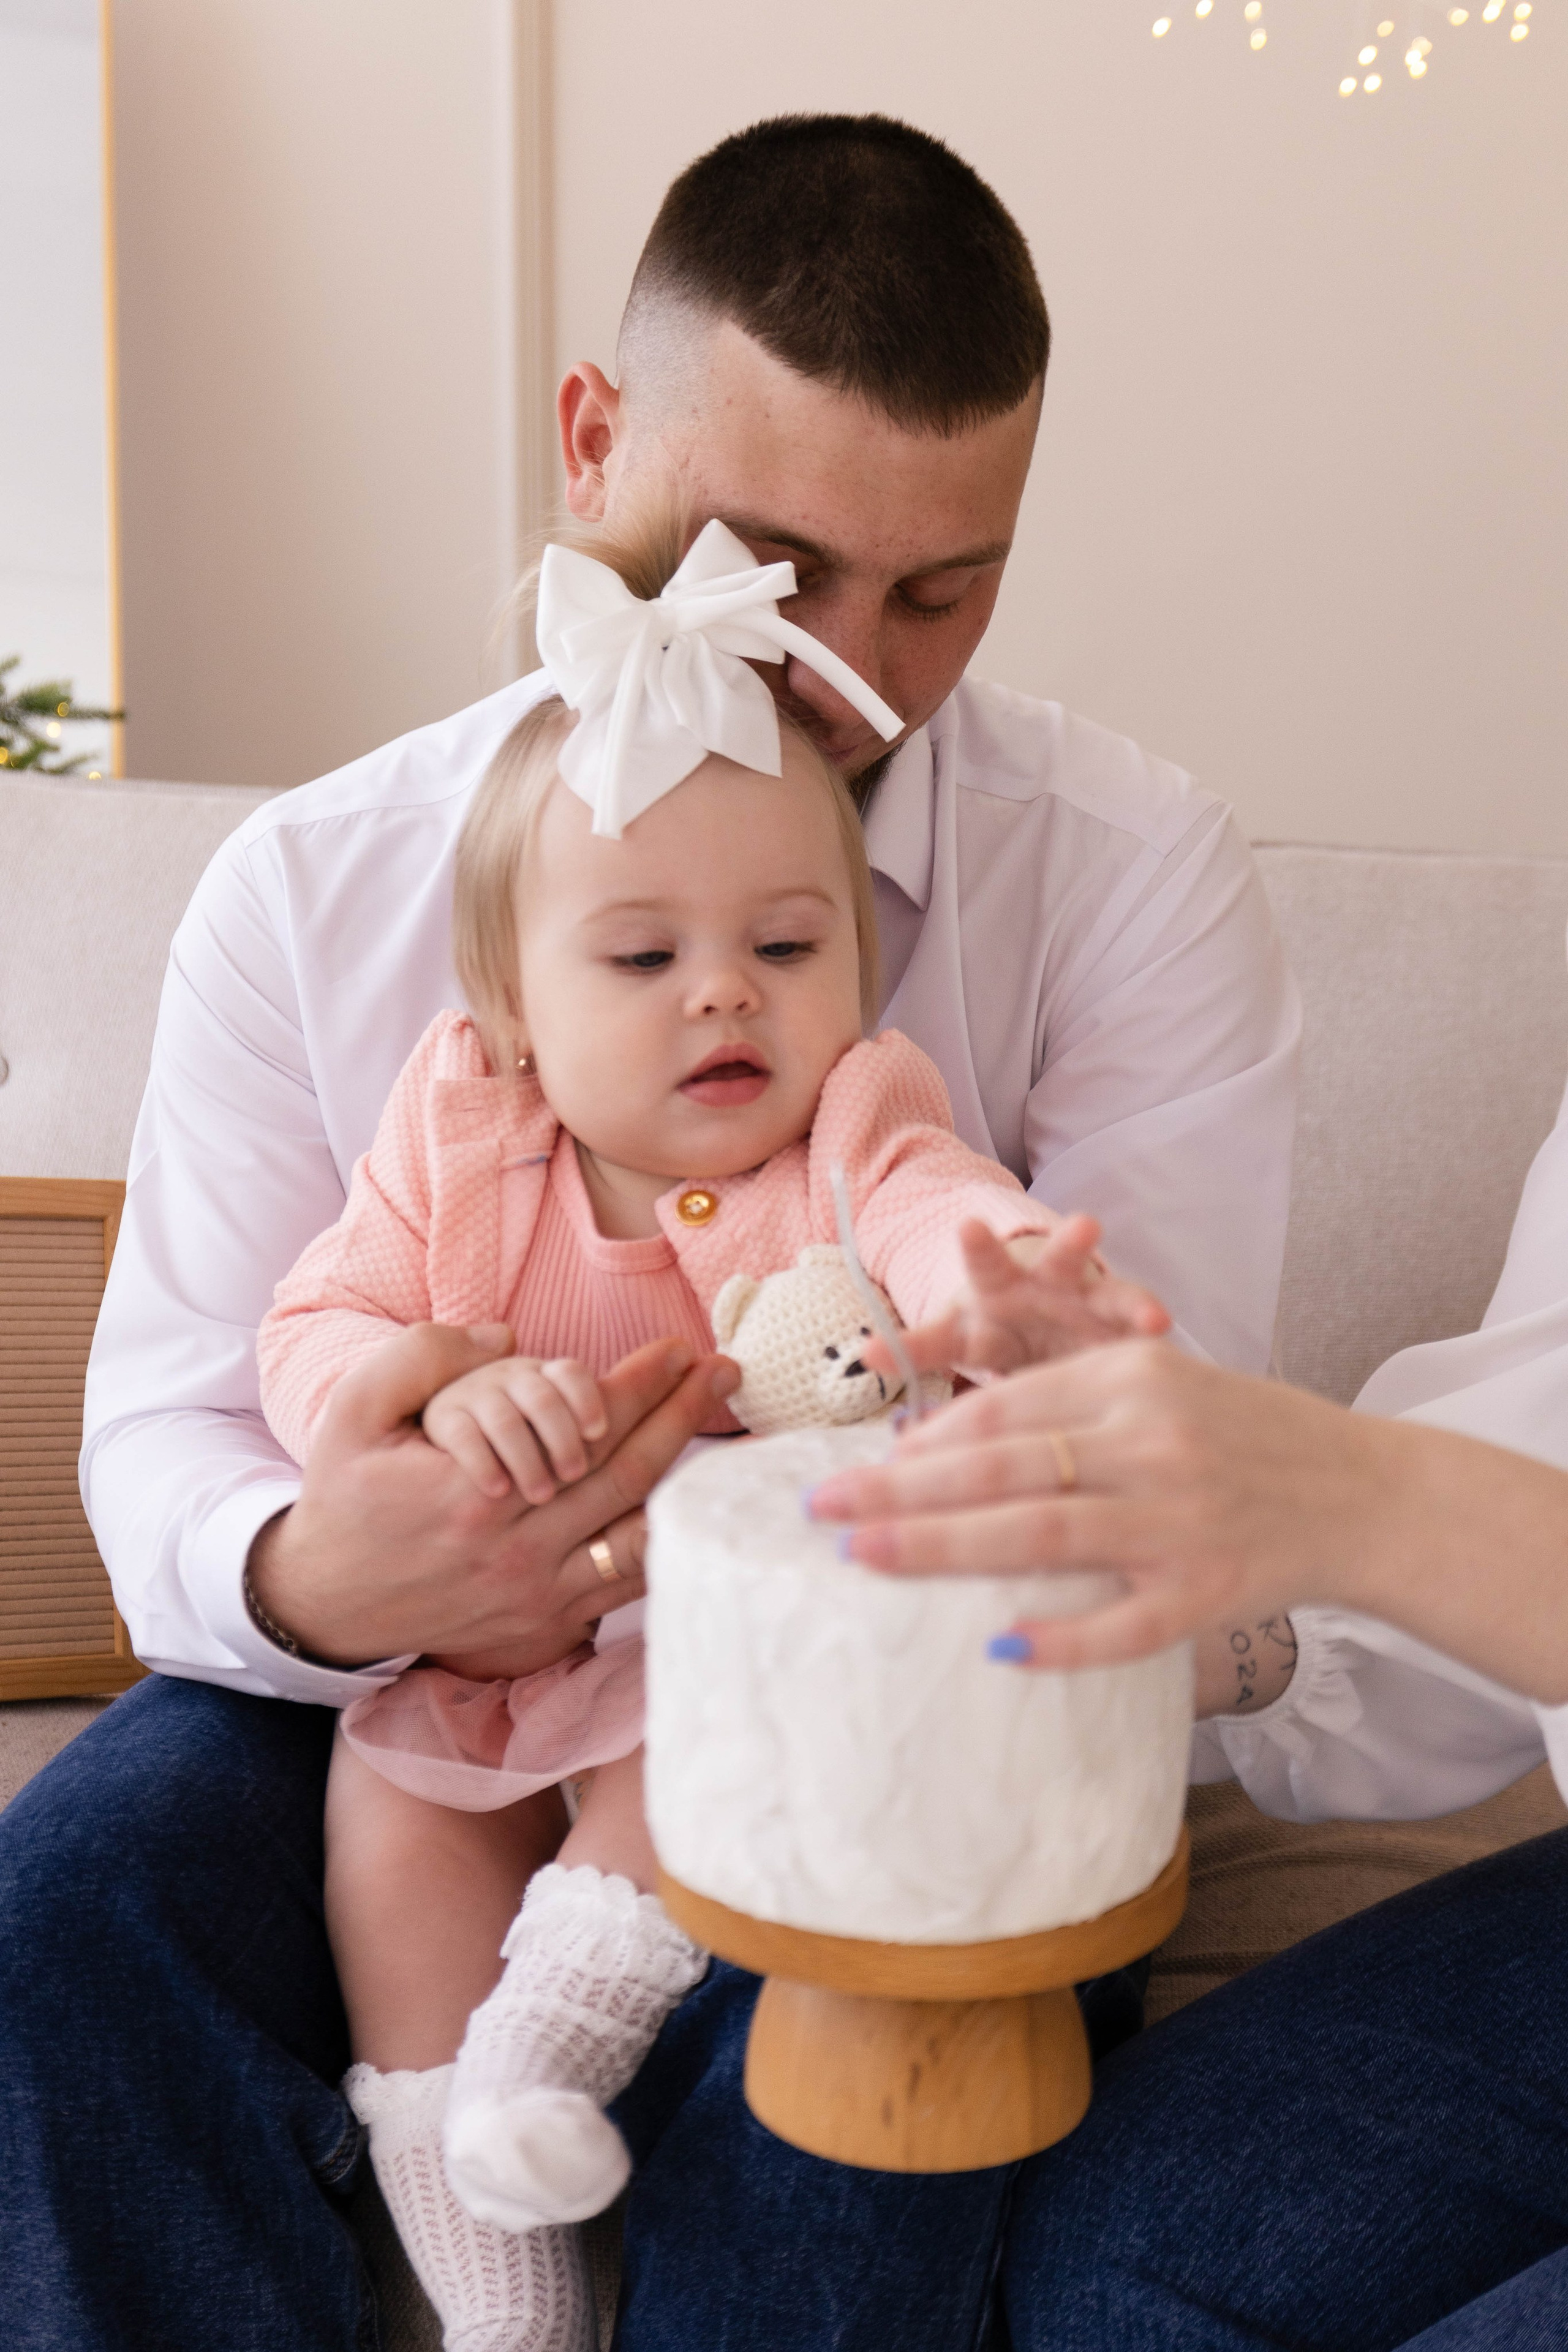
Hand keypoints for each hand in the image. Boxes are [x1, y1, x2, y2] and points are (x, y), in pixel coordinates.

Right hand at [248, 1323, 737, 1670]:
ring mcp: (535, 1595)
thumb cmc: (346, 1496)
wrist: (329, 1601)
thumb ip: (418, 1358)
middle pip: (624, 1476)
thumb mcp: (353, 1413)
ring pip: (636, 1535)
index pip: (580, 1430)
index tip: (675, 1349)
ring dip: (689, 1477)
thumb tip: (503, 1339)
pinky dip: (667, 1544)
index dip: (637, 1385)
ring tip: (728, 1430)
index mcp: (473, 1494)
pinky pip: (624, 1587)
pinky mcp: (546, 1625)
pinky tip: (699, 1504)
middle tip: (724, 1371)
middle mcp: (514, 1550)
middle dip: (683, 1417)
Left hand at [807, 1340, 1396, 1670]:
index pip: (1004, 1407)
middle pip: (1004, 1467)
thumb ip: (1060, 1407)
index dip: (921, 1441)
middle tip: (823, 1508)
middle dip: (902, 1489)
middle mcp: (1151, 1443)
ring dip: (944, 1548)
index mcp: (1133, 1379)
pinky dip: (1061, 1638)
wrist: (1363, 1491)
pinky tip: (997, 1647)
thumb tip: (942, 1445)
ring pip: (1044, 1534)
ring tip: (865, 1557)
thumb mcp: (1157, 1386)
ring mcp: (1180, 1520)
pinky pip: (1124, 1625)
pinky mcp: (1210, 1592)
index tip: (856, 1468)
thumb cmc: (1239, 1434)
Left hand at [865, 1217, 1169, 1382]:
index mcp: (992, 1293)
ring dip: (1129, 1299)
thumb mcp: (952, 1342)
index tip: (967, 1230)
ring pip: (1110, 1294)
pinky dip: (1148, 1330)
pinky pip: (1138, 1328)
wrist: (1045, 1336)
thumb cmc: (995, 1337)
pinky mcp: (1122, 1329)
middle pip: (1055, 1264)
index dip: (972, 1256)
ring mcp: (1088, 1304)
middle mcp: (1044, 1289)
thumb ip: (913, 1354)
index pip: (978, 1268)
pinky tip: (1165, 1336)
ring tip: (1152, 1313)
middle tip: (1087, 1226)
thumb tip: (864, 1364)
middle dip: (1069, 1247)